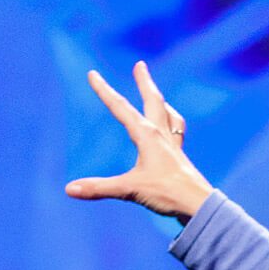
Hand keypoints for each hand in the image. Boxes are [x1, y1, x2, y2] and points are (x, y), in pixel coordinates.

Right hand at [65, 61, 212, 222]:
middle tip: (141, 65)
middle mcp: (162, 135)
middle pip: (153, 102)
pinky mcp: (180, 157)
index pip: (121, 109)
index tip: (93, 74)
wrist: (199, 204)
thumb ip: (99, 188)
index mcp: (147, 136)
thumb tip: (69, 189)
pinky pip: (177, 132)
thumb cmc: (167, 193)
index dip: (104, 91)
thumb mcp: (130, 190)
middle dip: (144, 82)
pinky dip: (172, 123)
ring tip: (158, 96)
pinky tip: (170, 130)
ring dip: (161, 102)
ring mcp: (174, 145)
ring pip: (169, 115)